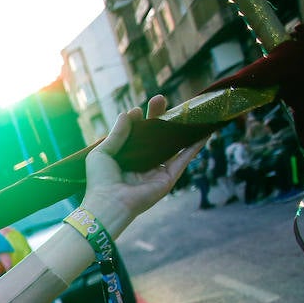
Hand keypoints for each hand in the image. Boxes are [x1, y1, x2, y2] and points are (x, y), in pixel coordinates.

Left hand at [82, 96, 202, 235]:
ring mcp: (156, 171)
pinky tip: (203, 131)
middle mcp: (142, 164)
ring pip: (172, 145)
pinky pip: (184, 159)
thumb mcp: (102, 152)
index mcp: (125, 158)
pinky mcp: (168, 178)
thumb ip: (117, 134)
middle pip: (155, 137)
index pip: (136, 135)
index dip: (138, 121)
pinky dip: (195, 146)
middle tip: (159, 99)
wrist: (109, 203)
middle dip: (159, 117)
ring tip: (183, 108)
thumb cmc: (100, 181)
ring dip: (178, 127)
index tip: (136, 111)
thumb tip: (128, 113)